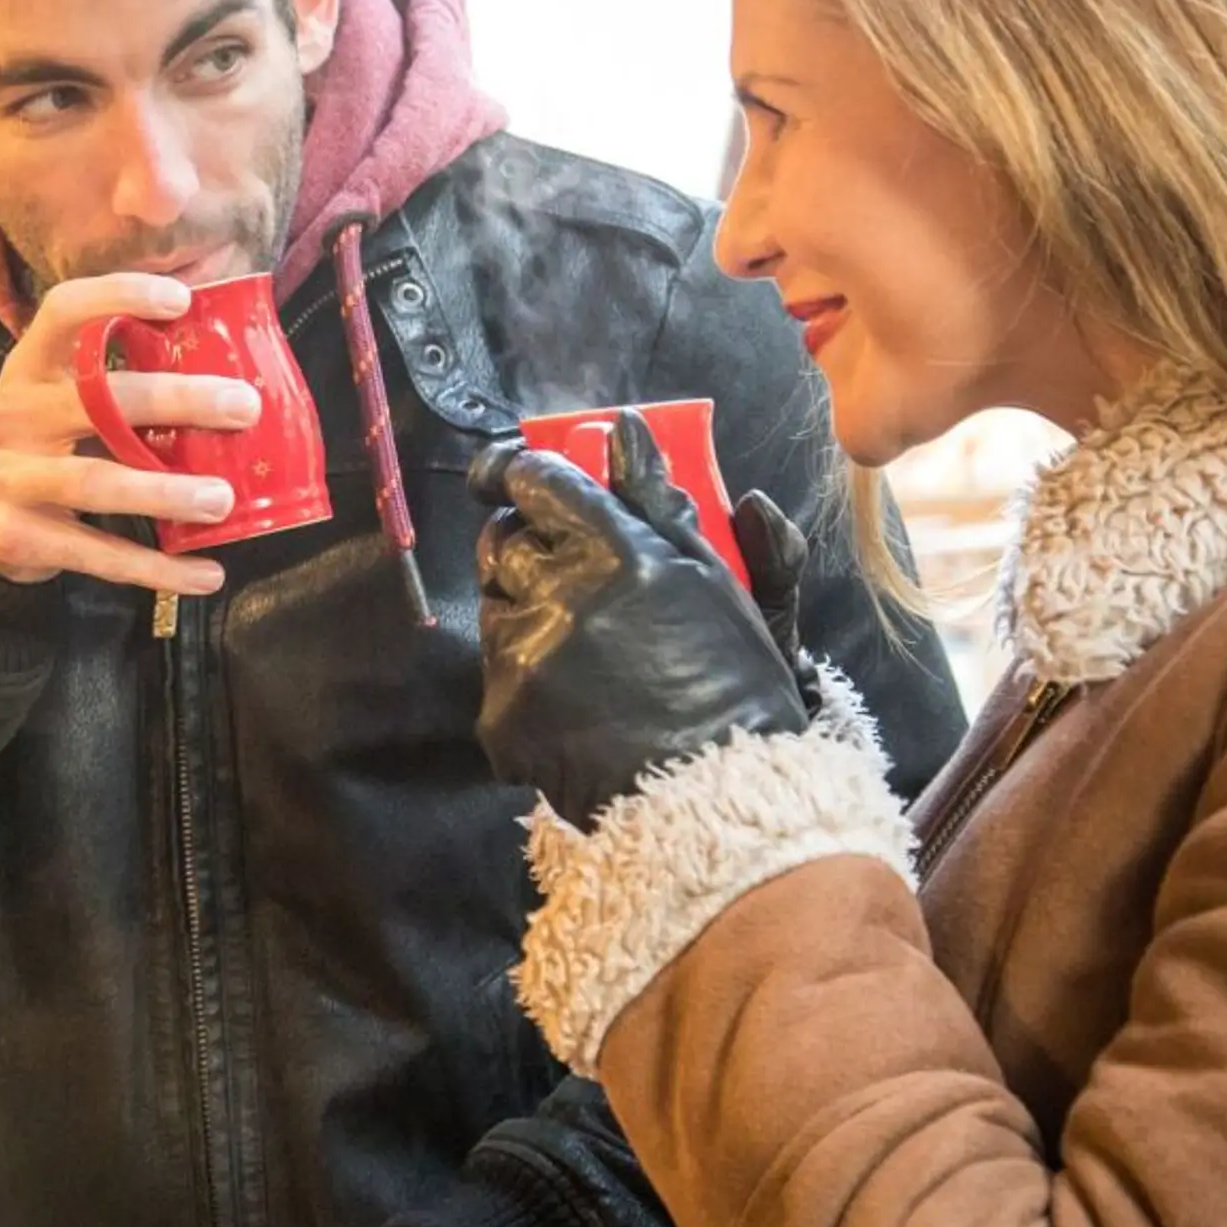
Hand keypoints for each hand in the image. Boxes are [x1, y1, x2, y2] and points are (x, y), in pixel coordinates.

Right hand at [0, 273, 260, 595]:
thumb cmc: (43, 444)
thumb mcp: (60, 400)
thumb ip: (120, 386)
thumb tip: (230, 376)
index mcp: (29, 368)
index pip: (62, 311)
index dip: (117, 295)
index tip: (180, 300)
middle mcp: (12, 414)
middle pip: (96, 400)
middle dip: (177, 401)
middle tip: (243, 408)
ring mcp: (8, 477)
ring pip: (95, 482)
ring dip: (165, 492)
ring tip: (223, 501)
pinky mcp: (16, 537)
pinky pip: (96, 554)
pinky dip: (157, 568)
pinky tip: (207, 574)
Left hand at [470, 410, 806, 825]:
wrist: (716, 797)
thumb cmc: (734, 684)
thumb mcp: (718, 580)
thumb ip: (663, 500)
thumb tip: (624, 430)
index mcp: (615, 552)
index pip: (534, 481)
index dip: (520, 471)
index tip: (520, 475)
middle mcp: (557, 596)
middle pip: (499, 539)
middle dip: (522, 542)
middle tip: (559, 563)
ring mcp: (521, 657)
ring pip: (492, 603)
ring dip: (522, 608)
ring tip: (583, 644)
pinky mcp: (499, 712)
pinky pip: (494, 671)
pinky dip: (524, 674)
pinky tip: (573, 696)